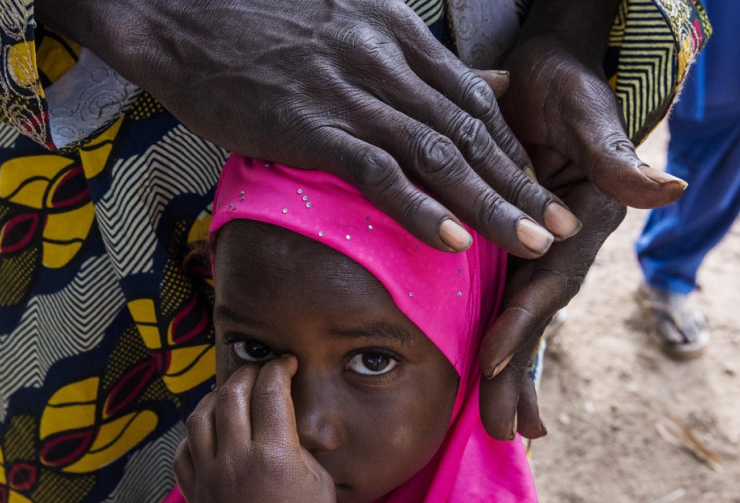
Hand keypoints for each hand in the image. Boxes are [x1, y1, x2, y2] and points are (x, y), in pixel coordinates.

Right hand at [34, 0, 580, 257]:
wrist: (178, 8)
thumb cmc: (255, 21)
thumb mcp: (345, 22)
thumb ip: (408, 57)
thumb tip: (478, 81)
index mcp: (394, 34)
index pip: (472, 97)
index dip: (511, 147)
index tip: (541, 185)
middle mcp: (384, 59)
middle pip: (469, 130)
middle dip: (520, 182)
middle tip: (561, 225)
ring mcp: (348, 91)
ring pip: (438, 154)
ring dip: (490, 203)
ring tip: (530, 243)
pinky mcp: (310, 122)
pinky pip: (378, 171)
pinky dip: (419, 207)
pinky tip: (452, 240)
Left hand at [174, 355, 335, 502]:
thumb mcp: (319, 483)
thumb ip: (299, 445)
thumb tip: (284, 420)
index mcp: (274, 456)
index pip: (271, 391)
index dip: (279, 368)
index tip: (287, 364)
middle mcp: (236, 461)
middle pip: (231, 394)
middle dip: (248, 373)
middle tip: (261, 371)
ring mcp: (210, 478)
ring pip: (199, 417)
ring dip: (215, 397)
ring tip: (232, 394)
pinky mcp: (195, 495)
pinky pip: (182, 451)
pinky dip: (194, 434)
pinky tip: (210, 430)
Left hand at [476, 26, 686, 439]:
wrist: (544, 76)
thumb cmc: (568, 88)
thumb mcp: (589, 115)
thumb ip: (616, 158)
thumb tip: (668, 187)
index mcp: (580, 225)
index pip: (550, 282)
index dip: (523, 321)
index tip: (493, 360)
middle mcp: (558, 246)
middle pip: (536, 317)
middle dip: (518, 373)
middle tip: (503, 430)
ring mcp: (532, 249)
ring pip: (516, 317)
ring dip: (507, 372)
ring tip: (498, 428)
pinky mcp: (505, 243)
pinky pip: (494, 294)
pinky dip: (493, 334)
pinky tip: (483, 374)